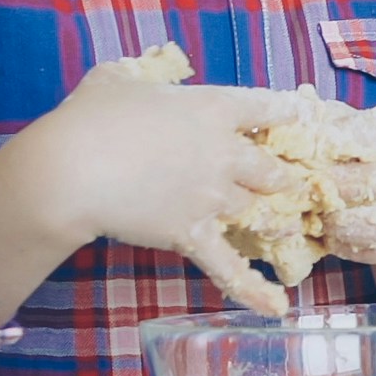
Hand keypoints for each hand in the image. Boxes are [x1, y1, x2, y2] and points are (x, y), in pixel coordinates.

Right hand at [0, 62, 305, 315]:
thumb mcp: (116, 76)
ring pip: (258, 212)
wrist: (73, 168)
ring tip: (285, 229)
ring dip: (272, 221)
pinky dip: (253, 289)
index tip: (302, 115)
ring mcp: (212, 197)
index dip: (288, 112)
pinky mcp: (193, 234)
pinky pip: (229, 267)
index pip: (267, 107)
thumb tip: (144, 68)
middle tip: (289, 182)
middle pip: (272, 168)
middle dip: (283, 177)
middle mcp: (224, 153)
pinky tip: (276, 308)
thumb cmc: (90, 116)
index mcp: (212, 108)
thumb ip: (140, 71)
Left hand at [321, 98, 375, 267]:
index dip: (356, 137)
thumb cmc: (374, 153)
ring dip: (348, 223)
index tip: (320, 144)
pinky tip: (329, 238)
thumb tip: (296, 127)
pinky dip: (350, 247)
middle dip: (354, 182)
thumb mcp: (356, 128)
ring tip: (319, 218)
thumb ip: (330, 124)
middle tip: (318, 186)